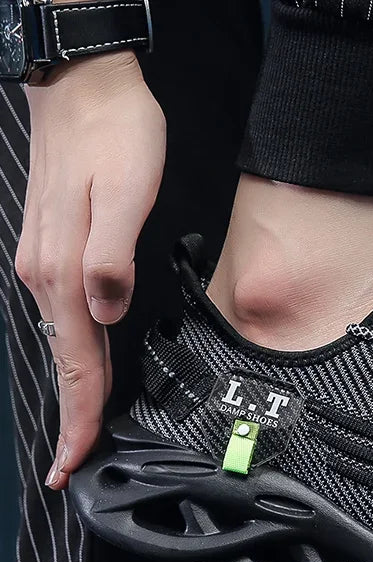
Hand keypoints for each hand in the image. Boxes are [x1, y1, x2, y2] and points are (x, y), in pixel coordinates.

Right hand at [15, 51, 165, 489]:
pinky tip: (85, 363)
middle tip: (71, 462)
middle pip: (66, 361)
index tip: (72, 460)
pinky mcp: (56, 250)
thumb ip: (113, 258)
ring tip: (81, 428)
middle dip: (72, 415)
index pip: (76, 361)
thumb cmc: (115, 136)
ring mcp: (46, 262)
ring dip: (74, 388)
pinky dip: (76, 352)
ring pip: (64, 342)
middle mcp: (46, 274)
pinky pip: (65, 317)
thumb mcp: (127, 194)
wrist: (87, 89)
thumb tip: (106, 309)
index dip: (79, 415)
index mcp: (64, 271)